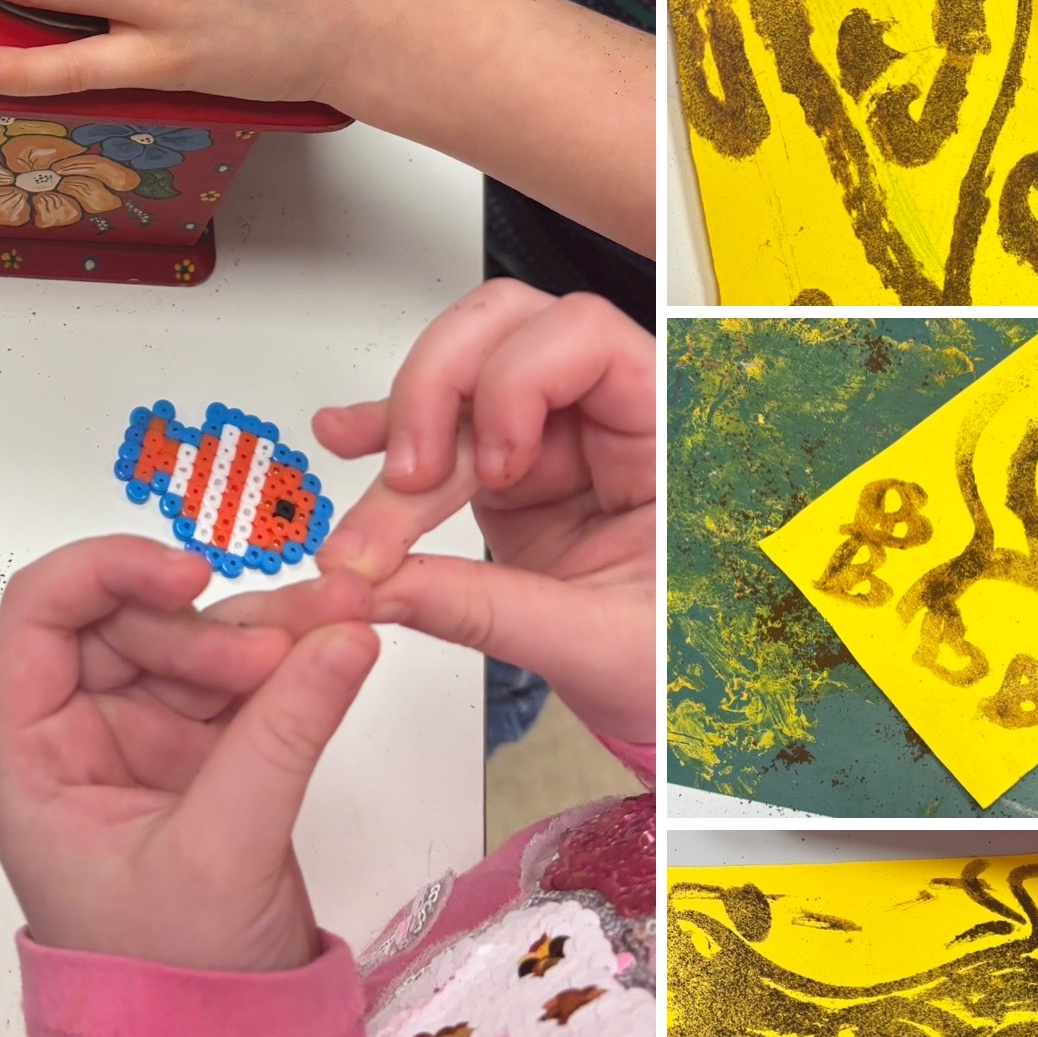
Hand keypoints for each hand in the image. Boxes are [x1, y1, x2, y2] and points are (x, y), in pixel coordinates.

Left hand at [0, 536, 379, 971]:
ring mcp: (141, 743)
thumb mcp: (223, 850)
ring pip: (192, 642)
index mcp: (34, 758)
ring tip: (339, 620)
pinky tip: (334, 646)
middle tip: (292, 644)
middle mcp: (79, 737)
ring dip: (264, 631)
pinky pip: (240, 681)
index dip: (105, 573)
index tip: (187, 575)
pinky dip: (288, 662)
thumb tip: (343, 634)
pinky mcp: (201, 756)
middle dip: (210, 621)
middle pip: (129, 622)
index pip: (39, 619)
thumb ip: (284, 732)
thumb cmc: (173, 982)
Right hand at [312, 281, 654, 746]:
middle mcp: (609, 416)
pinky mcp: (510, 474)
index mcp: (665, 433)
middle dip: (437, 390)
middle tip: (407, 473)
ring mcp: (554, 440)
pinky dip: (390, 432)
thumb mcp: (596, 644)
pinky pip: (441, 430)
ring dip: (401, 428)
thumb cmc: (686, 667)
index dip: (520, 379)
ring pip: (460, 376)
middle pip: (506, 329)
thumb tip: (379, 587)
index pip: (587, 335)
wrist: (686, 707)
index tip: (496, 469)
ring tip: (367, 503)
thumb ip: (483, 609)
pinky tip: (351, 436)